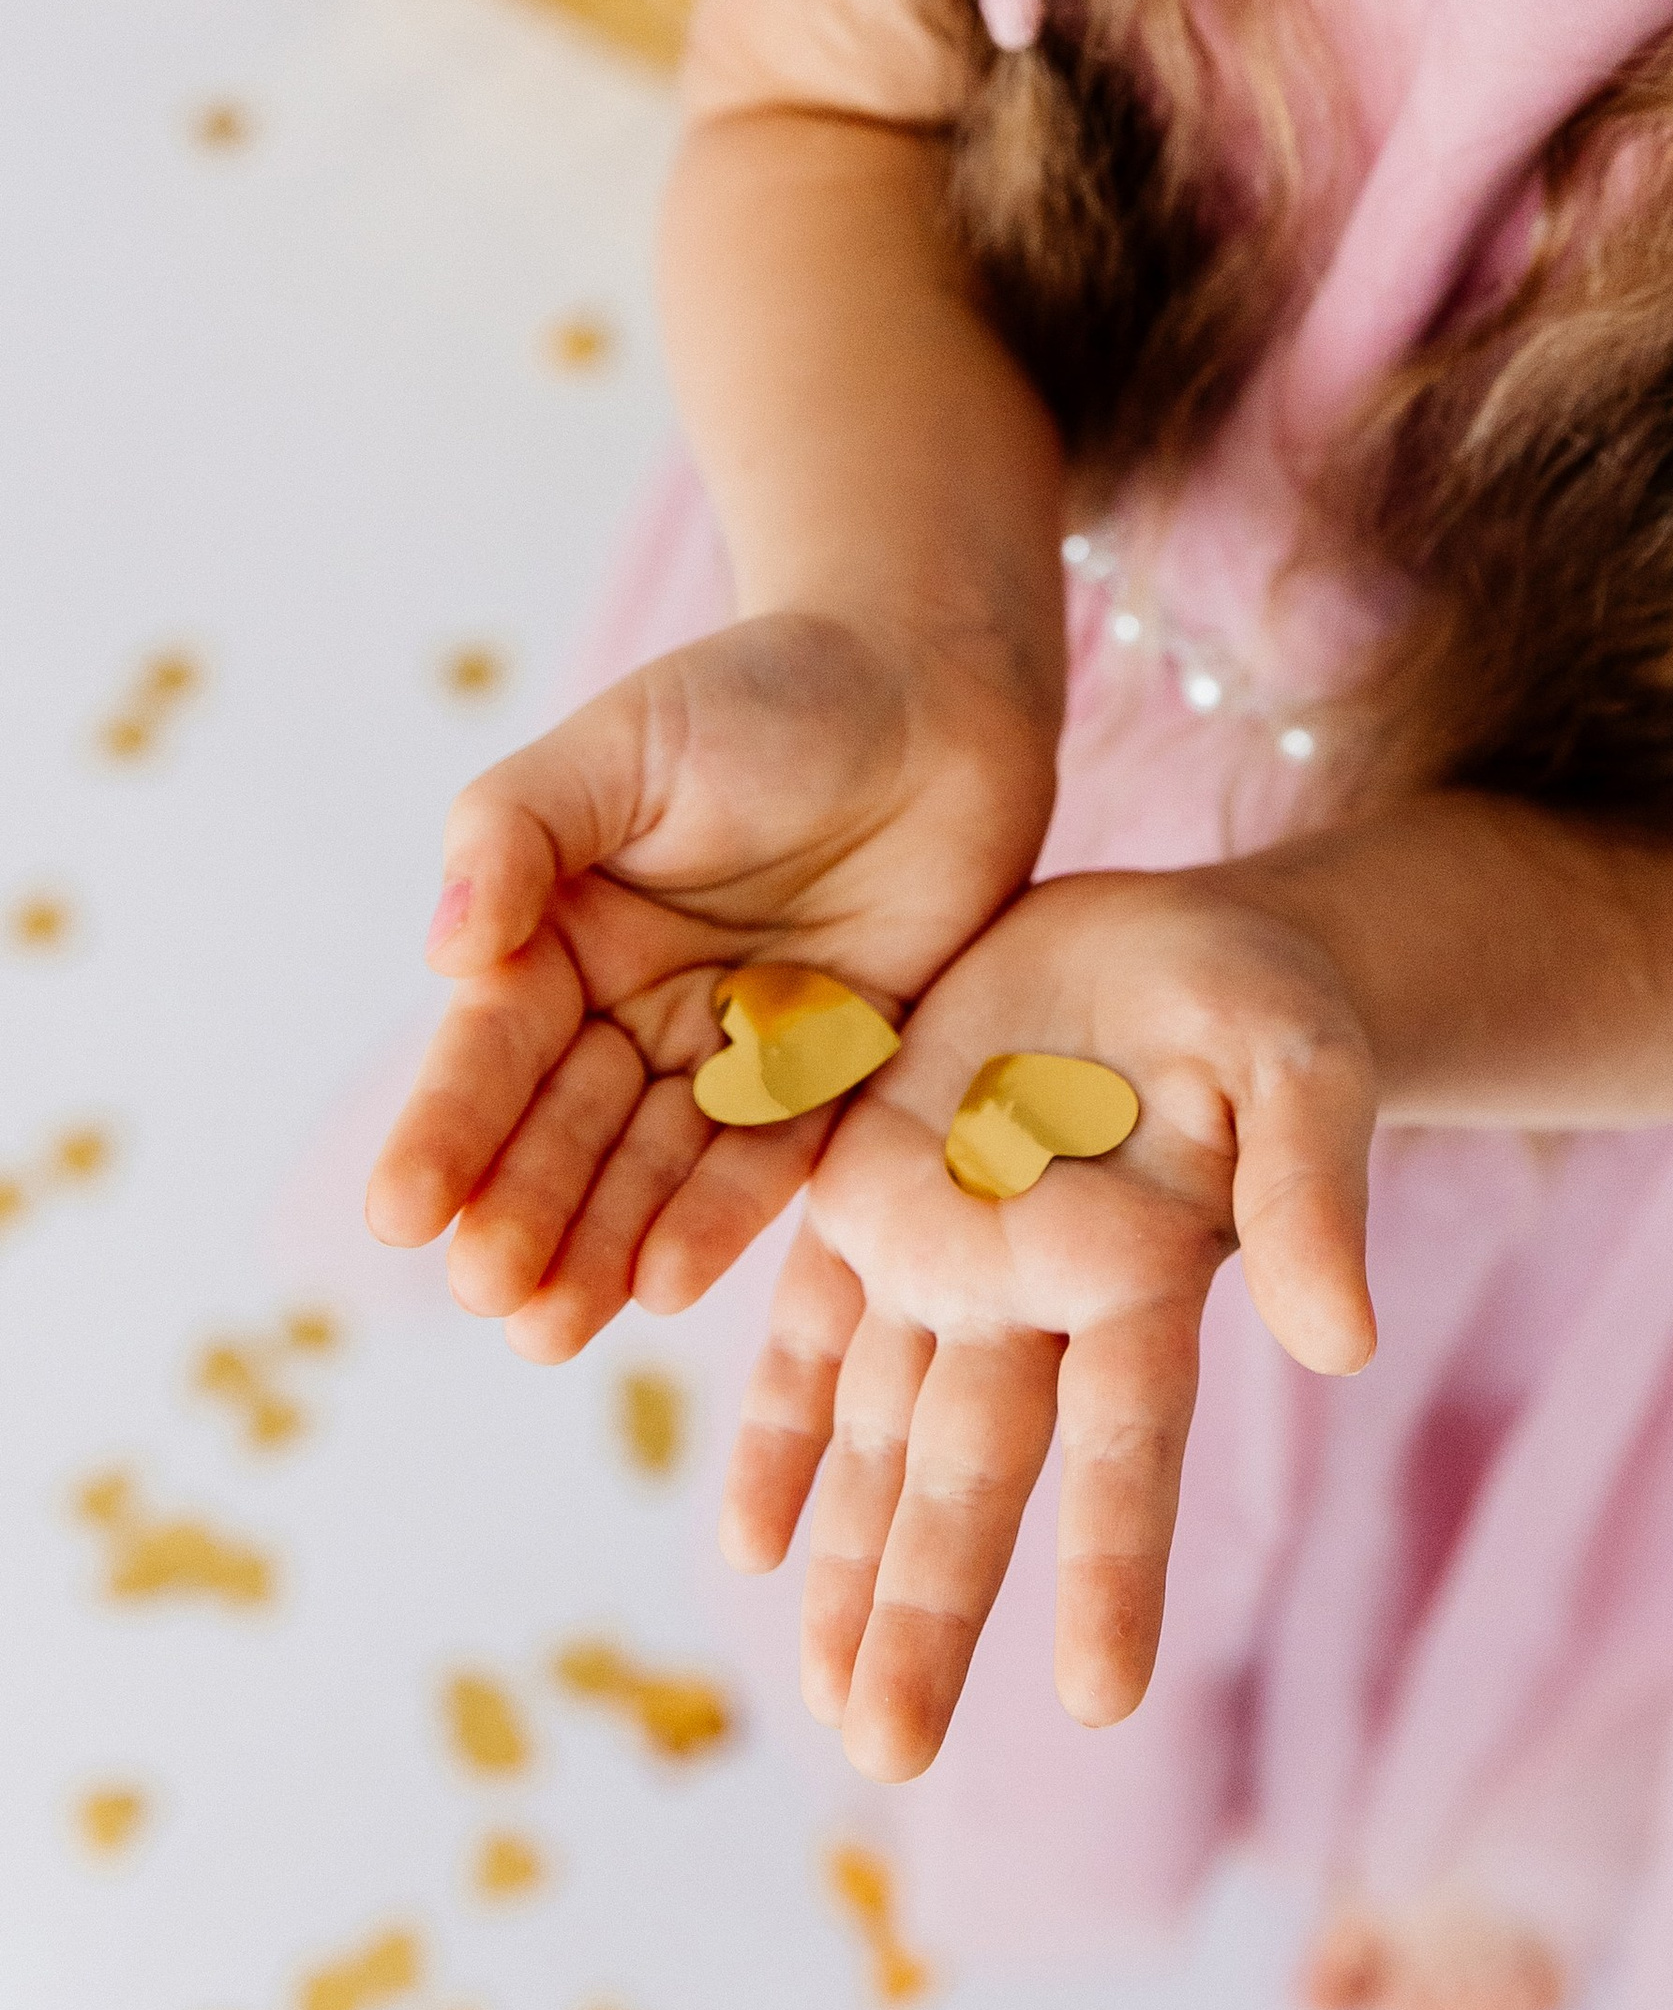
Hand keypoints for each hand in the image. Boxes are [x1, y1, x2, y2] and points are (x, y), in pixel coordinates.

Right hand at [364, 611, 1056, 1359]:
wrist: (934, 684)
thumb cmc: (763, 694)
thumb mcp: (618, 746)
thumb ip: (516, 834)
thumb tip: (444, 951)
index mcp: (563, 935)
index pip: (493, 1048)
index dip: (448, 1129)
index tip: (401, 1213)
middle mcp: (639, 1007)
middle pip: (568, 1130)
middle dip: (524, 1213)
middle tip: (489, 1294)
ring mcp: (738, 1047)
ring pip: (655, 1166)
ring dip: (602, 1246)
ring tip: (552, 1326)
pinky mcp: (838, 1068)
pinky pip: (774, 1154)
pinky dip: (721, 1215)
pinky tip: (669, 1282)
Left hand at [722, 868, 1377, 1780]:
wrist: (1169, 938)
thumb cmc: (1263, 1003)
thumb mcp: (1300, 1064)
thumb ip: (1311, 1192)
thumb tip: (1344, 1342)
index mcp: (1143, 1273)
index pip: (1126, 1445)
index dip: (1112, 1566)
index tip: (1103, 1701)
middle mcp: (1037, 1295)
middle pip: (973, 1472)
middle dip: (929, 1610)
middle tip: (886, 1753)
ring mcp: (947, 1251)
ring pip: (883, 1432)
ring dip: (851, 1567)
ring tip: (823, 1703)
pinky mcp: (869, 1187)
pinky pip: (812, 1329)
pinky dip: (780, 1432)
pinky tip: (752, 1543)